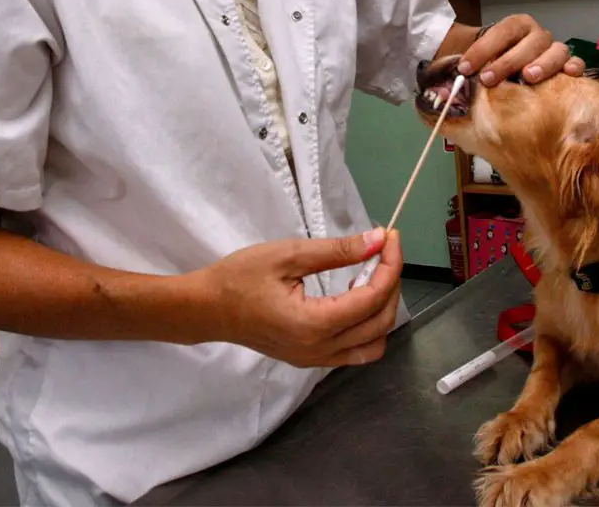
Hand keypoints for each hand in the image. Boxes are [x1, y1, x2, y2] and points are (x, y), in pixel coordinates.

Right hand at [182, 228, 402, 367]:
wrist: (207, 309)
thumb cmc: (240, 278)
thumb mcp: (289, 255)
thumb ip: (338, 251)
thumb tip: (378, 240)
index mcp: (315, 324)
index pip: (372, 298)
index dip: (390, 265)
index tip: (390, 238)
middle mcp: (320, 349)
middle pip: (380, 322)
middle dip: (391, 283)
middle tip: (383, 251)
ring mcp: (316, 360)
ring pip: (373, 343)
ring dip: (382, 309)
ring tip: (370, 277)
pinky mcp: (311, 360)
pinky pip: (355, 351)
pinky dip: (367, 326)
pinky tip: (353, 298)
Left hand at [458, 14, 584, 85]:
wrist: (505, 70)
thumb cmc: (489, 64)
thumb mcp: (475, 60)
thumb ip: (466, 65)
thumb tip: (451, 80)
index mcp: (515, 26)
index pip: (502, 31)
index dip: (483, 49)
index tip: (464, 68)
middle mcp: (537, 36)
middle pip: (529, 43)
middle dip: (507, 61)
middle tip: (488, 78)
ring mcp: (553, 50)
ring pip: (555, 51)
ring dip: (542, 64)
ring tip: (528, 77)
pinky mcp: (565, 67)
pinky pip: (575, 63)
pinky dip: (574, 68)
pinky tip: (569, 76)